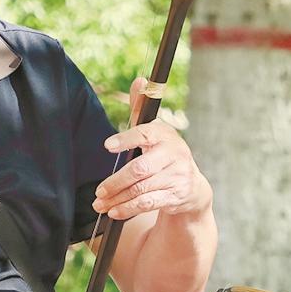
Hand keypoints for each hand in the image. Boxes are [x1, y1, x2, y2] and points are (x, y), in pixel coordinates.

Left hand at [91, 77, 213, 221]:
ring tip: (100, 204)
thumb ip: (142, 108)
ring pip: (141, 189)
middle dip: (116, 182)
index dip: (126, 139)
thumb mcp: (155, 132)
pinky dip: (129, 208)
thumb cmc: (164, 155)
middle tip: (98, 191)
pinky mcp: (176, 195)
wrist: (192, 187)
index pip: (145, 133)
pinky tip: (115, 211)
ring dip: (118, 199)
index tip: (107, 146)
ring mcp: (177, 176)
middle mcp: (174, 154)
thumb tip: (140, 80)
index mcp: (165, 134)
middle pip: (139, 169)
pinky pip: (149, 203)